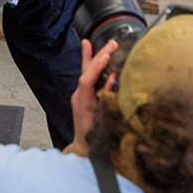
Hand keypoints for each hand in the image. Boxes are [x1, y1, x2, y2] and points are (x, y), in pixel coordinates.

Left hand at [64, 38, 118, 156]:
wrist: (85, 150)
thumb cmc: (95, 139)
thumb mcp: (103, 119)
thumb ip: (108, 98)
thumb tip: (113, 79)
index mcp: (82, 102)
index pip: (87, 80)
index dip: (96, 67)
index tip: (106, 55)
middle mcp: (79, 96)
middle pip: (87, 72)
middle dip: (99, 56)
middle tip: (112, 44)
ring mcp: (81, 96)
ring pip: (86, 72)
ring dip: (94, 57)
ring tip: (95, 43)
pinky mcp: (85, 96)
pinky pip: (88, 77)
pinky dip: (91, 65)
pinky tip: (89, 53)